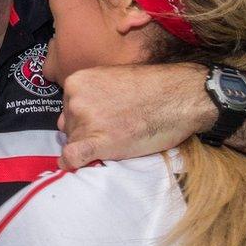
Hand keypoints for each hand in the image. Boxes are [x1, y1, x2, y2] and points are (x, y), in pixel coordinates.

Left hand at [57, 63, 214, 169]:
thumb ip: (90, 93)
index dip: (81, 119)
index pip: (67, 109)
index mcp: (76, 82)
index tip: (97, 124)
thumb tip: (76, 115)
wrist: (178, 96)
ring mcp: (85, 121)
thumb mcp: (109, 79)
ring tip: (117, 139)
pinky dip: (72, 164)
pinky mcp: (98, 141)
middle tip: (112, 131)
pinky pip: (73, 157)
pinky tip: (76, 165)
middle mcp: (75, 100)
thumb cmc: (150, 87)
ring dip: (89, 145)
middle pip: (69, 126)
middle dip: (85, 132)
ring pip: (73, 142)